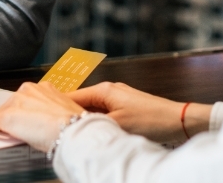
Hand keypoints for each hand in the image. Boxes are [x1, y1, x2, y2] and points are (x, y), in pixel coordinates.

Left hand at [0, 81, 85, 150]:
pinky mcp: (6, 117)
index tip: (25, 120)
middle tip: (27, 133)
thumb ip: (51, 113)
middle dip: (15, 120)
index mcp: (44, 87)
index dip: (24, 114)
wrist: (73, 131)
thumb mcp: (64, 114)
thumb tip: (48, 122)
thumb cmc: (74, 124)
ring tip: (19, 137)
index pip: (25, 101)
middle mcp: (29, 90)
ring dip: (3, 126)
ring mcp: (17, 103)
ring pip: (1, 115)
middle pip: (11, 107)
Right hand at [69, 82, 210, 142]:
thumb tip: (74, 128)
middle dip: (69, 113)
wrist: (178, 120)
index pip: (72, 96)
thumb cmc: (151, 119)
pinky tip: (95, 131)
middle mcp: (110, 90)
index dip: (57, 105)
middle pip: (81, 102)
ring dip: (85, 119)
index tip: (44, 113)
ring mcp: (118, 98)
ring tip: (73, 130)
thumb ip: (94, 124)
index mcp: (104, 90)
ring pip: (93, 108)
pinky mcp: (126, 106)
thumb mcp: (117, 125)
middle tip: (55, 125)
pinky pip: (104, 112)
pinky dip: (97, 121)